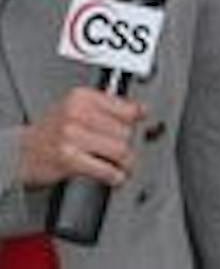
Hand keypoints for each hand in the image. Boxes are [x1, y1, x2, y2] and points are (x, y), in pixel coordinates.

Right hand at [19, 87, 143, 188]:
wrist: (20, 152)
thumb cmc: (51, 131)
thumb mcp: (76, 108)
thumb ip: (106, 107)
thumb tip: (141, 111)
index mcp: (82, 97)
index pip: (126, 107)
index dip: (137, 119)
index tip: (143, 123)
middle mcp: (77, 113)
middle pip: (125, 130)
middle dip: (128, 144)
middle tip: (126, 151)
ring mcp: (71, 136)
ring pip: (119, 149)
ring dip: (126, 162)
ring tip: (124, 166)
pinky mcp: (68, 159)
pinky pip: (104, 168)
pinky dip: (114, 175)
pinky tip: (116, 176)